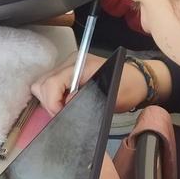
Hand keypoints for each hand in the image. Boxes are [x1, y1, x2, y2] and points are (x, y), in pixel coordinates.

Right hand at [30, 53, 161, 114]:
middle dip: (49, 102)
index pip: (51, 83)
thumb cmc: (128, 88)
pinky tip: (64, 105)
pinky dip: (52, 99)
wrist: (138, 81)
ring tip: (64, 110)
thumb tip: (65, 105)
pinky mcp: (65, 75)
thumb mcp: (109, 98)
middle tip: (62, 114)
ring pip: (41, 85)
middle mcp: (69, 63)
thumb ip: (84, 101)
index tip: (61, 115)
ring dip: (49, 101)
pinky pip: (48, 87)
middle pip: (41, 83)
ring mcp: (66, 68)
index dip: (52, 102)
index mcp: (80, 65)